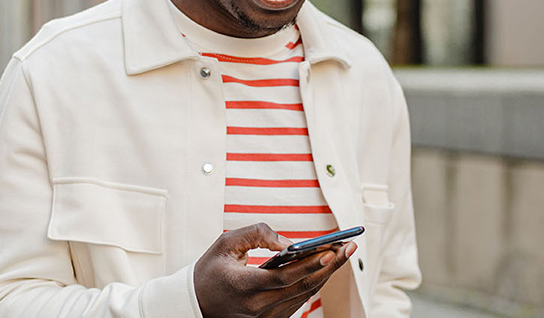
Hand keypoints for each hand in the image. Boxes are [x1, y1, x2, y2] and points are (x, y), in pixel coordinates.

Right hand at [194, 223, 356, 317]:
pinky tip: (324, 268)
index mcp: (244, 287)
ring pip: (304, 295)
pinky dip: (312, 283)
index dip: (310, 264)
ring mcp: (265, 317)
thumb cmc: (210, 271)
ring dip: (325, 274)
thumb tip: (290, 242)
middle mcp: (258, 307)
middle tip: (349, 246)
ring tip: (342, 253)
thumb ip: (257, 234)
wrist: (195, 303)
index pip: (285, 276)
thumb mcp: (225, 243)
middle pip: (302, 286)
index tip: (332, 249)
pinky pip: (297, 301)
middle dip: (330, 265)